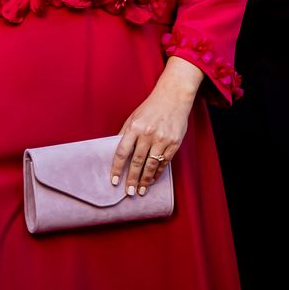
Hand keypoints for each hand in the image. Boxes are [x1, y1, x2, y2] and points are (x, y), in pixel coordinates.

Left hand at [111, 57, 200, 195]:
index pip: (122, 152)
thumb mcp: (134, 117)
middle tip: (128, 193)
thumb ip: (125, 134)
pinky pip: (165, 162)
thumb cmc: (151, 107)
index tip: (114, 181)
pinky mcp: (174, 142)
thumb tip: (116, 152)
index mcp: (135, 127)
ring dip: (145, 180)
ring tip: (141, 191)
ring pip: (151, 165)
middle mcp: (148, 134)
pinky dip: (158, 172)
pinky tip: (153, 179)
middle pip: (137, 162)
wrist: (174, 96)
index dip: (117, 168)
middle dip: (132, 180)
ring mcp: (162, 139)